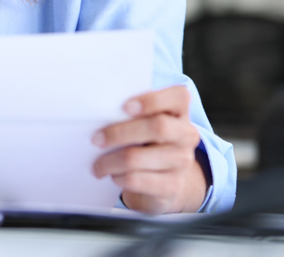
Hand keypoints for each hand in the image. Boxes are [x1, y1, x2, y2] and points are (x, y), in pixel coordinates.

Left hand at [91, 85, 207, 213]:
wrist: (163, 181)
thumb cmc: (145, 141)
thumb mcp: (143, 123)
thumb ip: (131, 113)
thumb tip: (98, 114)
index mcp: (180, 111)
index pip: (178, 97)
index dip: (152, 100)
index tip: (124, 107)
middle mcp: (187, 134)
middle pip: (158, 127)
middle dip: (119, 132)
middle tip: (96, 140)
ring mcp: (183, 161)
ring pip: (138, 157)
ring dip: (110, 161)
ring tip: (98, 165)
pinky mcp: (173, 186)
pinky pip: (137, 180)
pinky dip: (119, 178)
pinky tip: (114, 176)